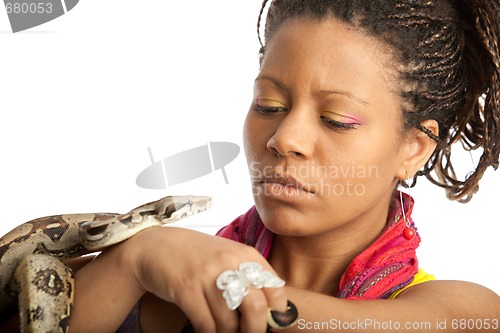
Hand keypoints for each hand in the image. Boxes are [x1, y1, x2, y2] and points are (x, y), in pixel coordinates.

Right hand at [124, 226, 287, 332]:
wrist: (155, 246)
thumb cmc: (197, 257)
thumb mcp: (227, 258)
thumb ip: (249, 277)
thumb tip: (270, 313)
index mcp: (246, 255)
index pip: (275, 289)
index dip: (276, 314)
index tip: (269, 325)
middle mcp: (229, 262)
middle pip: (256, 308)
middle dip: (254, 331)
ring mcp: (207, 275)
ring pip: (229, 323)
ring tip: (223, 332)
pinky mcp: (186, 288)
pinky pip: (205, 324)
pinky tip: (207, 331)